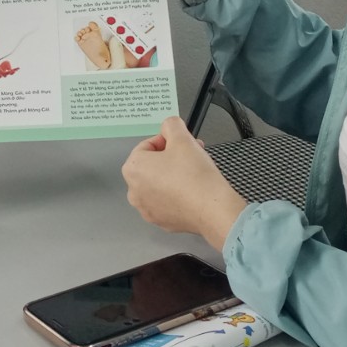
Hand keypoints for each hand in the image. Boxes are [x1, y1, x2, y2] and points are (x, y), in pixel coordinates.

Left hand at [121, 117, 246, 250]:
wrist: (213, 210)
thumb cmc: (194, 175)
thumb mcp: (182, 138)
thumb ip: (171, 124)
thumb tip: (169, 125)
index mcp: (133, 168)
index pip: (148, 145)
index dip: (168, 141)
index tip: (182, 143)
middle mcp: (134, 191)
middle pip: (153, 165)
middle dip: (172, 157)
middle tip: (191, 154)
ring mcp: (147, 209)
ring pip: (160, 184)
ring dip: (175, 174)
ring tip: (195, 171)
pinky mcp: (162, 222)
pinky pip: (168, 201)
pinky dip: (178, 194)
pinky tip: (193, 190)